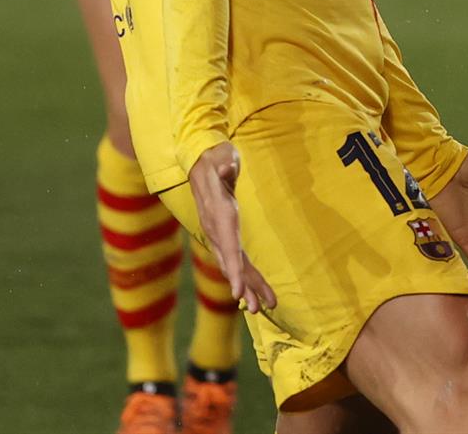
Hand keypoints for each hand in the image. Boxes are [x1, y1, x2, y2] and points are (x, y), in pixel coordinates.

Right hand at [188, 143, 276, 313]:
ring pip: (236, 266)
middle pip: (232, 264)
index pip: (227, 246)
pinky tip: (258, 292)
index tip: (238, 290)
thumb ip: (223, 165)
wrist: (203, 164)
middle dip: (244, 286)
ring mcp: (221, 236)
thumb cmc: (215, 160)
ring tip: (265, 306)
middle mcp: (218, 231)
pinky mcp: (228, 236)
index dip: (234, 269)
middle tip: (256, 309)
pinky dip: (250, 275)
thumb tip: (227, 168)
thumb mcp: (220, 158)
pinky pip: (240, 259)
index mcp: (220, 217)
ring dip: (250, 286)